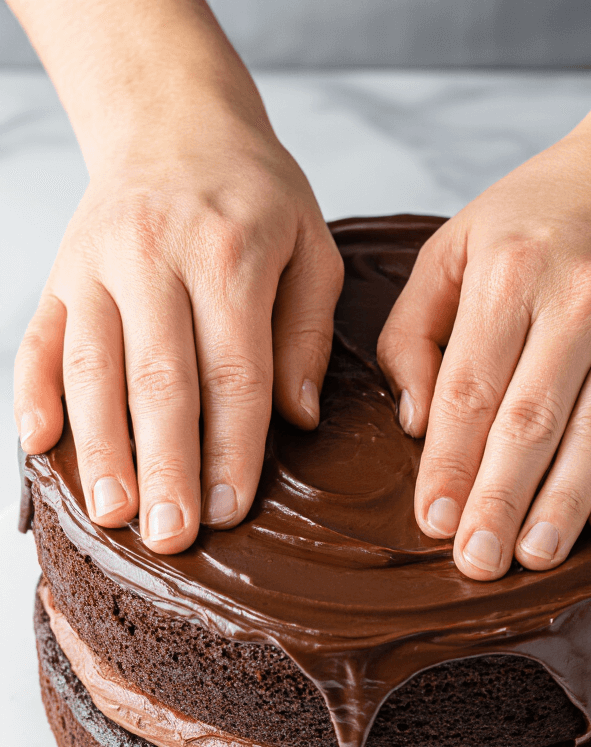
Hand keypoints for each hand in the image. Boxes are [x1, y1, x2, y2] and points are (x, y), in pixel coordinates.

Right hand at [15, 103, 342, 553]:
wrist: (171, 117)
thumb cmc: (254, 196)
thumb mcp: (310, 246)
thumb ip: (306, 332)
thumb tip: (298, 416)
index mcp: (229, 254)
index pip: (233, 370)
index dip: (231, 447)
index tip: (230, 510)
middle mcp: (155, 256)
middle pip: (159, 380)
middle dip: (165, 466)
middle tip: (171, 537)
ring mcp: (95, 263)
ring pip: (93, 368)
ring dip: (99, 447)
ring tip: (113, 514)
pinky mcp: (58, 272)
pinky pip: (39, 338)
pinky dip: (32, 390)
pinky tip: (36, 443)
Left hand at [378, 106, 590, 579]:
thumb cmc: (545, 212)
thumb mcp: (456, 245)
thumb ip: (415, 332)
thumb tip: (416, 424)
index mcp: (510, 268)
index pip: (471, 389)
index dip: (450, 464)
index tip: (434, 522)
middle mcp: (584, 291)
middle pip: (532, 420)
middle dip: (500, 500)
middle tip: (478, 562)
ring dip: (565, 504)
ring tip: (535, 556)